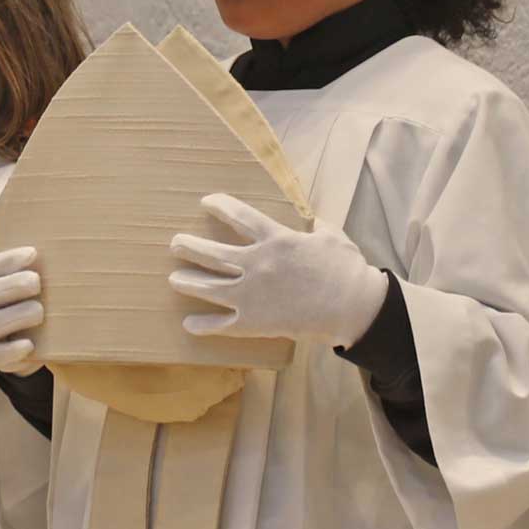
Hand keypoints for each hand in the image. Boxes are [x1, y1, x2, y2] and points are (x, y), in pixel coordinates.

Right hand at [0, 246, 44, 373]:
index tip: (33, 254)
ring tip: (38, 312)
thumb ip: (20, 266)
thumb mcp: (9, 278)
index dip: (12, 260)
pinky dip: (14, 350)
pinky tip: (29, 344)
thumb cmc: (10, 300)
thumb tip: (39, 254)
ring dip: (21, 316)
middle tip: (37, 284)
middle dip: (17, 286)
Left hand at [169, 193, 387, 349]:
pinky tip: (189, 324)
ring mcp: (252, 294)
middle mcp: (257, 264)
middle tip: (175, 243)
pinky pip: (222, 324)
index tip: (206, 202)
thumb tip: (313, 222)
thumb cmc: (346, 269)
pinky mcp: (255, 322)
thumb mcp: (331, 236)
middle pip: (212, 253)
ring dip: (187, 282)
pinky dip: (203, 325)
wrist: (354, 307)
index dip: (219, 206)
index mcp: (276, 239)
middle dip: (189, 247)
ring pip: (209, 287)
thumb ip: (315, 227)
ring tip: (174, 278)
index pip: (239, 216)